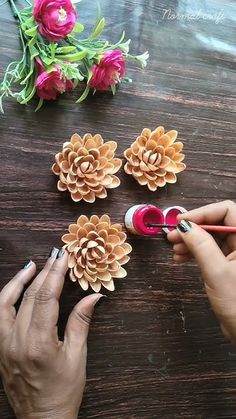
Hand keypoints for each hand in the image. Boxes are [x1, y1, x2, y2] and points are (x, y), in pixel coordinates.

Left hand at [0, 248, 102, 418]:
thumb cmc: (63, 392)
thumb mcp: (77, 357)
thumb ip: (81, 322)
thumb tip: (94, 297)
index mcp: (39, 344)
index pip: (46, 298)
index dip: (55, 274)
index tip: (63, 258)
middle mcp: (17, 341)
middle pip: (29, 296)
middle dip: (44, 273)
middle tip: (55, 256)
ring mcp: (4, 345)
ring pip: (7, 302)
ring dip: (20, 281)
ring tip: (33, 265)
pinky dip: (7, 297)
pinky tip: (16, 288)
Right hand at [167, 200, 235, 343]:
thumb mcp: (217, 272)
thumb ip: (201, 245)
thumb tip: (184, 225)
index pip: (226, 210)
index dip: (202, 213)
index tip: (181, 221)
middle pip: (216, 223)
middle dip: (193, 228)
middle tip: (172, 236)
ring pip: (211, 237)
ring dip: (191, 241)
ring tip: (174, 250)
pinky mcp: (229, 265)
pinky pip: (210, 250)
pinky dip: (194, 252)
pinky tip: (181, 259)